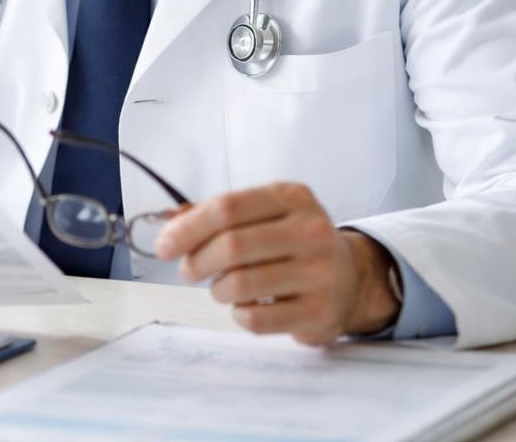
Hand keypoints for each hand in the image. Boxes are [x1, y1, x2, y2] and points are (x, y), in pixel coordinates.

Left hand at [155, 181, 399, 344]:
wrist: (351, 278)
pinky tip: (246, 306)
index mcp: (292, 198)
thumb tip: (170, 223)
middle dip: (196, 261)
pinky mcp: (321, 312)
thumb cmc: (291, 242)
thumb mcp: (263, 214)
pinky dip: (238, 314)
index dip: (187, 228)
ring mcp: (321, 273)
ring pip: (241, 284)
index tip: (164, 245)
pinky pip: (256, 318)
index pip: (227, 208)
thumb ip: (217, 214)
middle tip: (187, 271)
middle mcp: (312, 231)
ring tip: (222, 287)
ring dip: (218, 290)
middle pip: (232, 246)